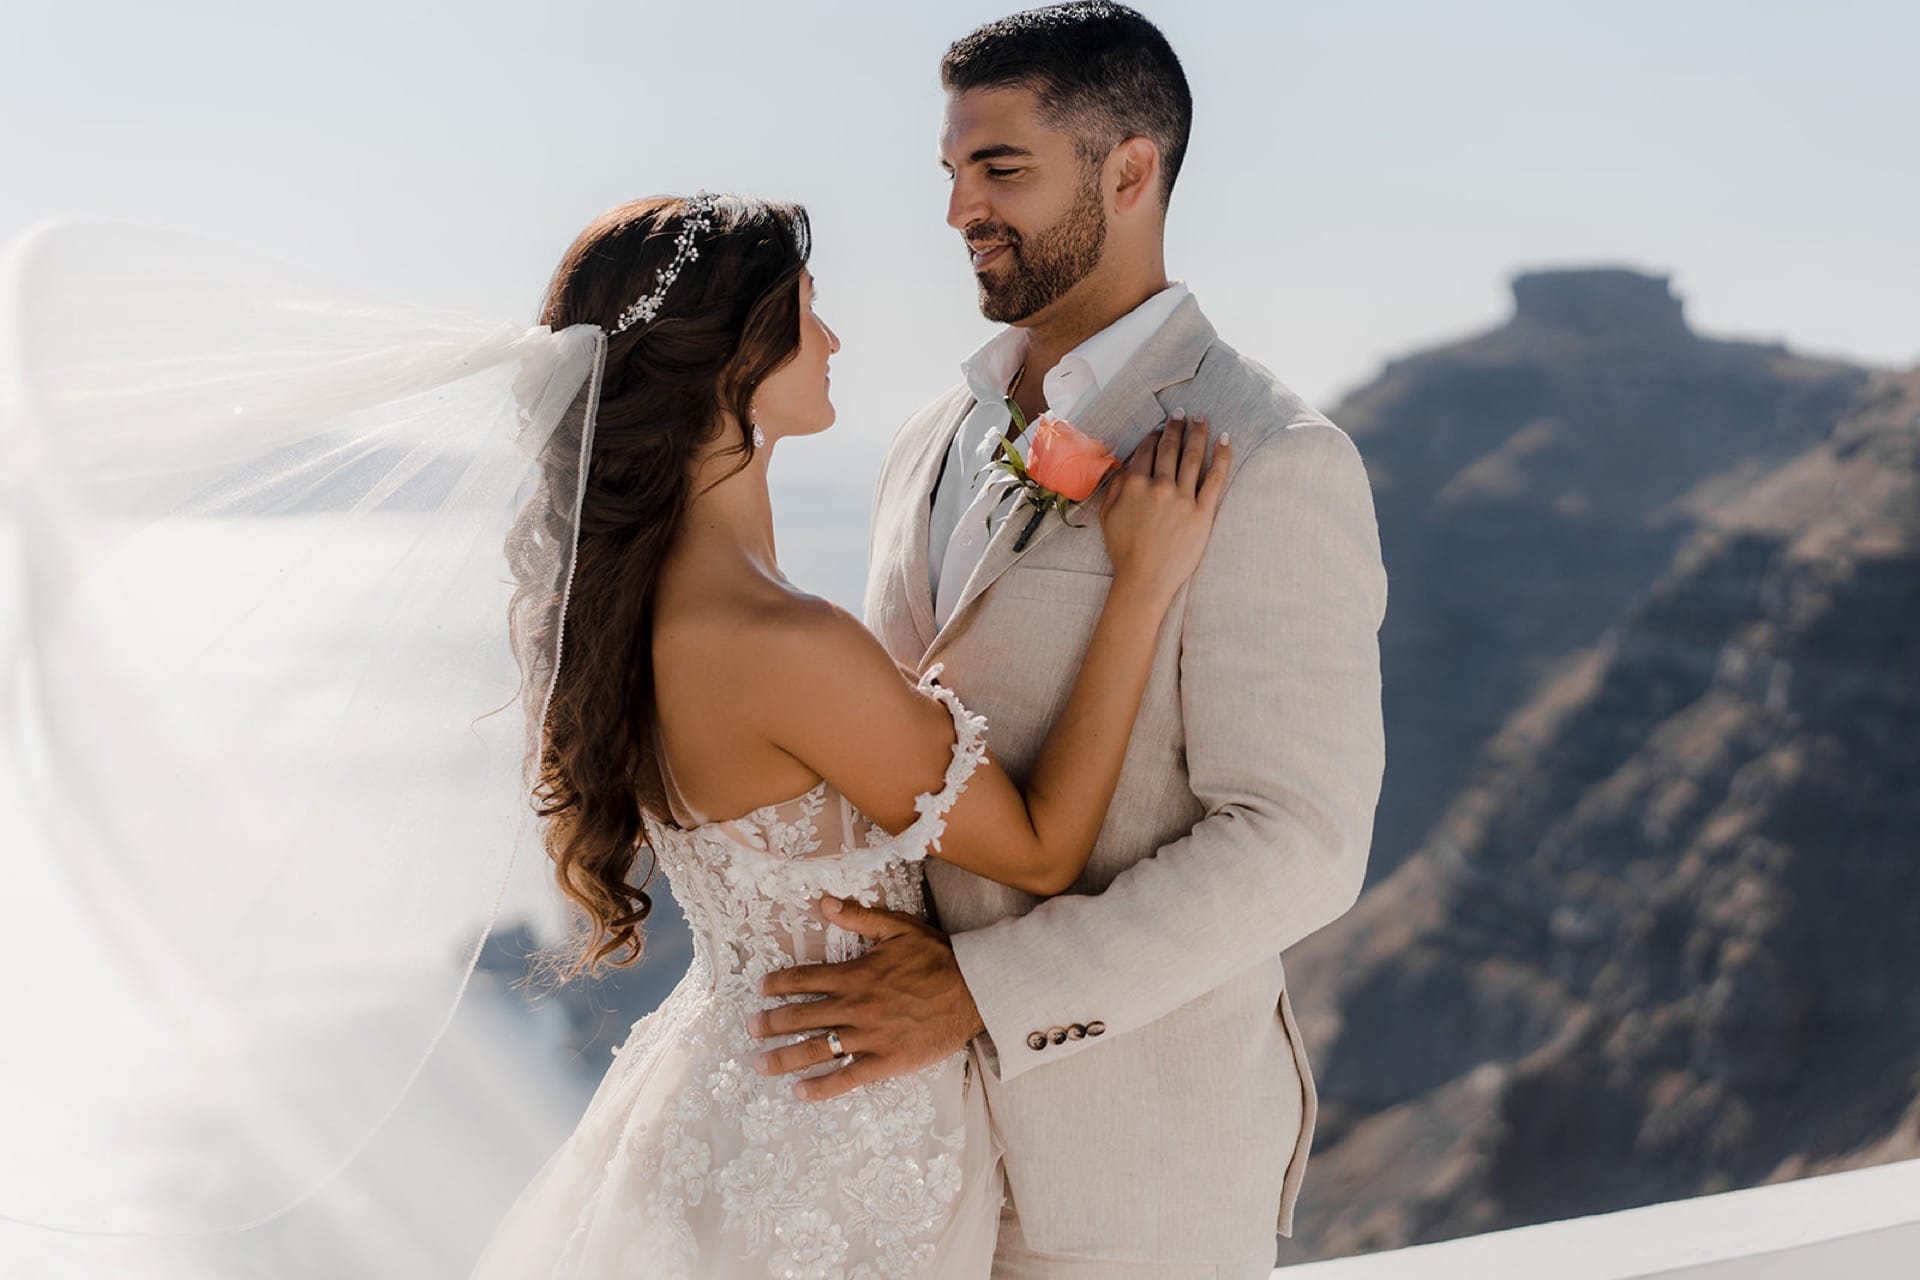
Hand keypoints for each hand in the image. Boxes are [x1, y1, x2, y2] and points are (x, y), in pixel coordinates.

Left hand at [748, 895, 985, 1100]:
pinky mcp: (886, 1061)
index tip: (761, 989)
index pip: (805, 978)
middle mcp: (855, 1006)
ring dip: (783, 1057)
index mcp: (856, 974)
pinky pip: (846, 1078)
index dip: (778, 983)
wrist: (974, 991)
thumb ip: (859, 916)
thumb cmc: (937, 957)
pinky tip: (800, 1092)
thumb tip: (824, 902)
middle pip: (801, 1016)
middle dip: (770, 1023)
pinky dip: (821, 1087)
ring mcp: (869, 1036)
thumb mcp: (898, 927)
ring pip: (816, 1049)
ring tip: (760, 1064)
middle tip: (749, 1029)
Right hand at [1099, 410, 1229, 603]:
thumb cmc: (1124, 551)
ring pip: (1192, 456)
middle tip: (1181, 413)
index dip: (1153, 436)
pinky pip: (1214, 478)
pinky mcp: (1202, 512)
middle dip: (1176, 426)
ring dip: (1198, 433)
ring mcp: (1182, 498)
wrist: (1145, 579)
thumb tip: (1124, 465)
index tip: (1159, 427)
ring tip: (1201, 419)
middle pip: (1169, 448)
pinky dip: (1221, 456)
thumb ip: (1115, 487)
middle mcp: (1158, 486)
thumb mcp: (1107, 516)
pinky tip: (1225, 440)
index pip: (1146, 451)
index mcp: (1134, 485)